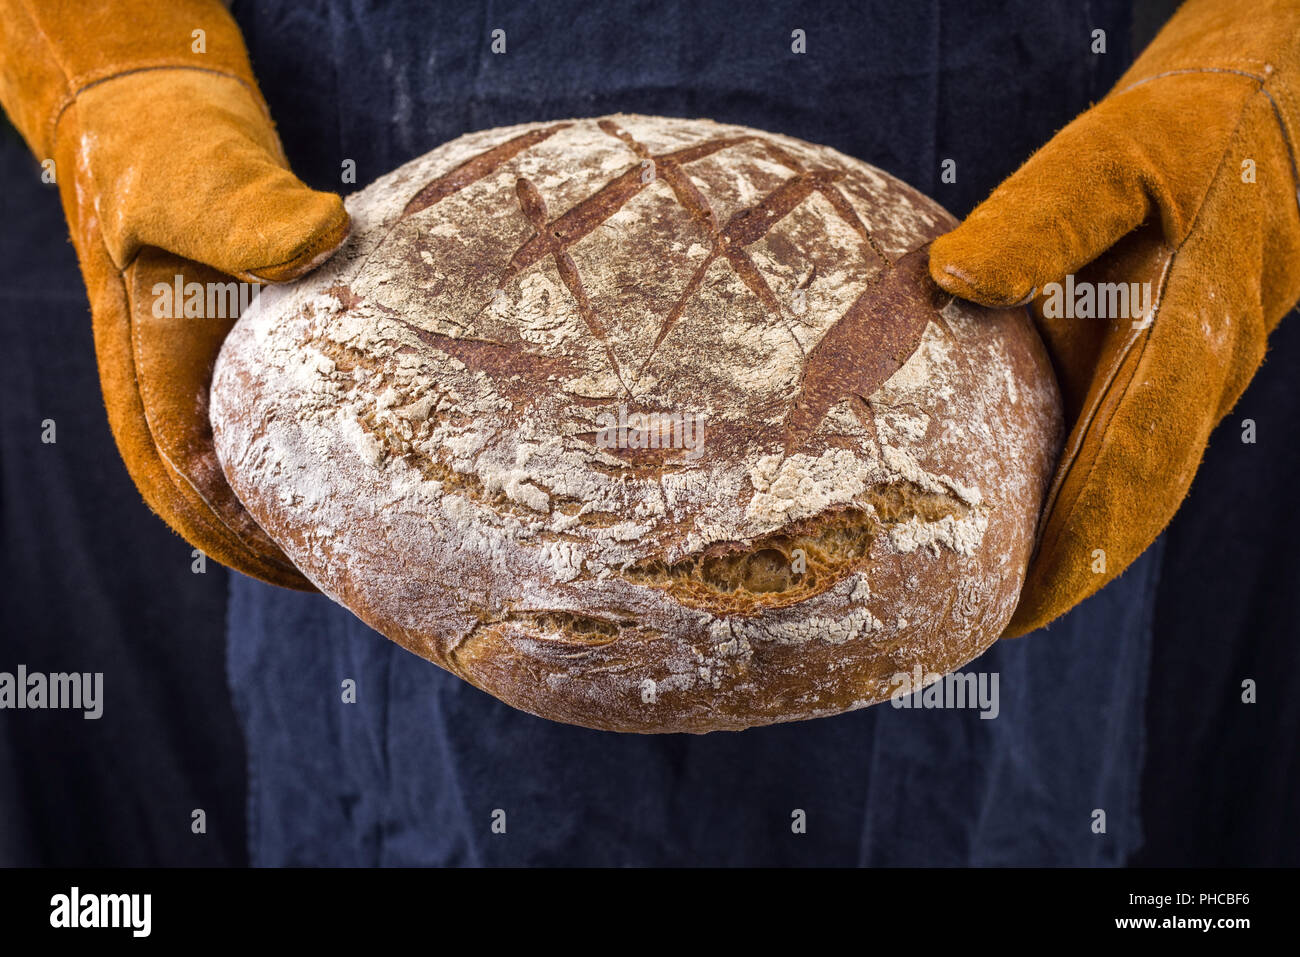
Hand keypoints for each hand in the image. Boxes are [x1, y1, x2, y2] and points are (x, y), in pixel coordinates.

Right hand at [0, 1, 348, 586]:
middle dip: (247, 546)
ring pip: (203, 477)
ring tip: (330, 566)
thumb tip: (321, 236)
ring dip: (256, 527)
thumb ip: (247, 209)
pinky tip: (325, 497)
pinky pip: (230, 439)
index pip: (179, 460)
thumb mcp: (202, 169)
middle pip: (185, 492)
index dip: (236, 517)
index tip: (303, 554)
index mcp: (148, 351)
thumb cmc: (171, 144)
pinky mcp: (216, 361)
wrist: (148, 118)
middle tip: (327, 583)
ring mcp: (181, 373)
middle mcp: (156, 376)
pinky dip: (269, 479)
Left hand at [929, 0, 1299, 635]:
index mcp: (1188, 325)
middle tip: (994, 628)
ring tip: (1003, 606)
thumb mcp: (1108, 155)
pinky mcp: (1173, 375)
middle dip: (1074, 569)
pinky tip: (1033, 530)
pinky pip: (1134, 455)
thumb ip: (1040, 216)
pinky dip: (1088, 503)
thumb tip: (952, 279)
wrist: (1257, 132)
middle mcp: (1199, 372)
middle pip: (1140, 496)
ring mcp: (1194, 381)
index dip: (1081, 533)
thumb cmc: (1177, 141)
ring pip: (1142, 487)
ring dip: (1081, 550)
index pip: (1135, 453)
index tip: (1025, 598)